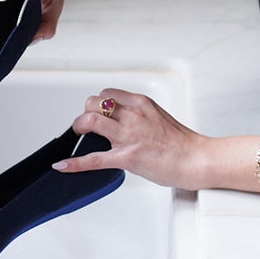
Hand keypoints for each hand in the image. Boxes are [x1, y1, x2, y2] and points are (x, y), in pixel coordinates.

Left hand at [58, 88, 208, 189]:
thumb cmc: (182, 143)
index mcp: (141, 104)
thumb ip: (138, 116)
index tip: (96, 113)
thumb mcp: (158, 117)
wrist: (197, 159)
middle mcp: (133, 115)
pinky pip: (93, 159)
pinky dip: (74, 163)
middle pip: (93, 103)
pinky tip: (63, 165)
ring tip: (79, 136)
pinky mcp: (126, 157)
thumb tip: (121, 122)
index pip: (107, 93)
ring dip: (78, 128)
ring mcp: (129, 135)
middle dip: (85, 113)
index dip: (97, 104)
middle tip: (86, 126)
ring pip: (89, 121)